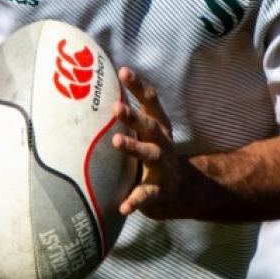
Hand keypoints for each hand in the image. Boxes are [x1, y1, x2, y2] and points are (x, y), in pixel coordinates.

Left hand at [111, 67, 187, 218]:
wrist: (181, 192)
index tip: (123, 71)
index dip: (138, 86)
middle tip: (117, 107)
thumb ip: (130, 116)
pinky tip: (122, 207)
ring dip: (134, 147)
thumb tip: (98, 90)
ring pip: (150, 155)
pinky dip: (135, 201)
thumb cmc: (153, 154)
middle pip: (151, 126)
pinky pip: (146, 195)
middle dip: (135, 116)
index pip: (151, 101)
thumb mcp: (147, 134)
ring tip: (117, 141)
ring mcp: (163, 167)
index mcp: (159, 127)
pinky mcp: (159, 191)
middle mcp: (163, 143)